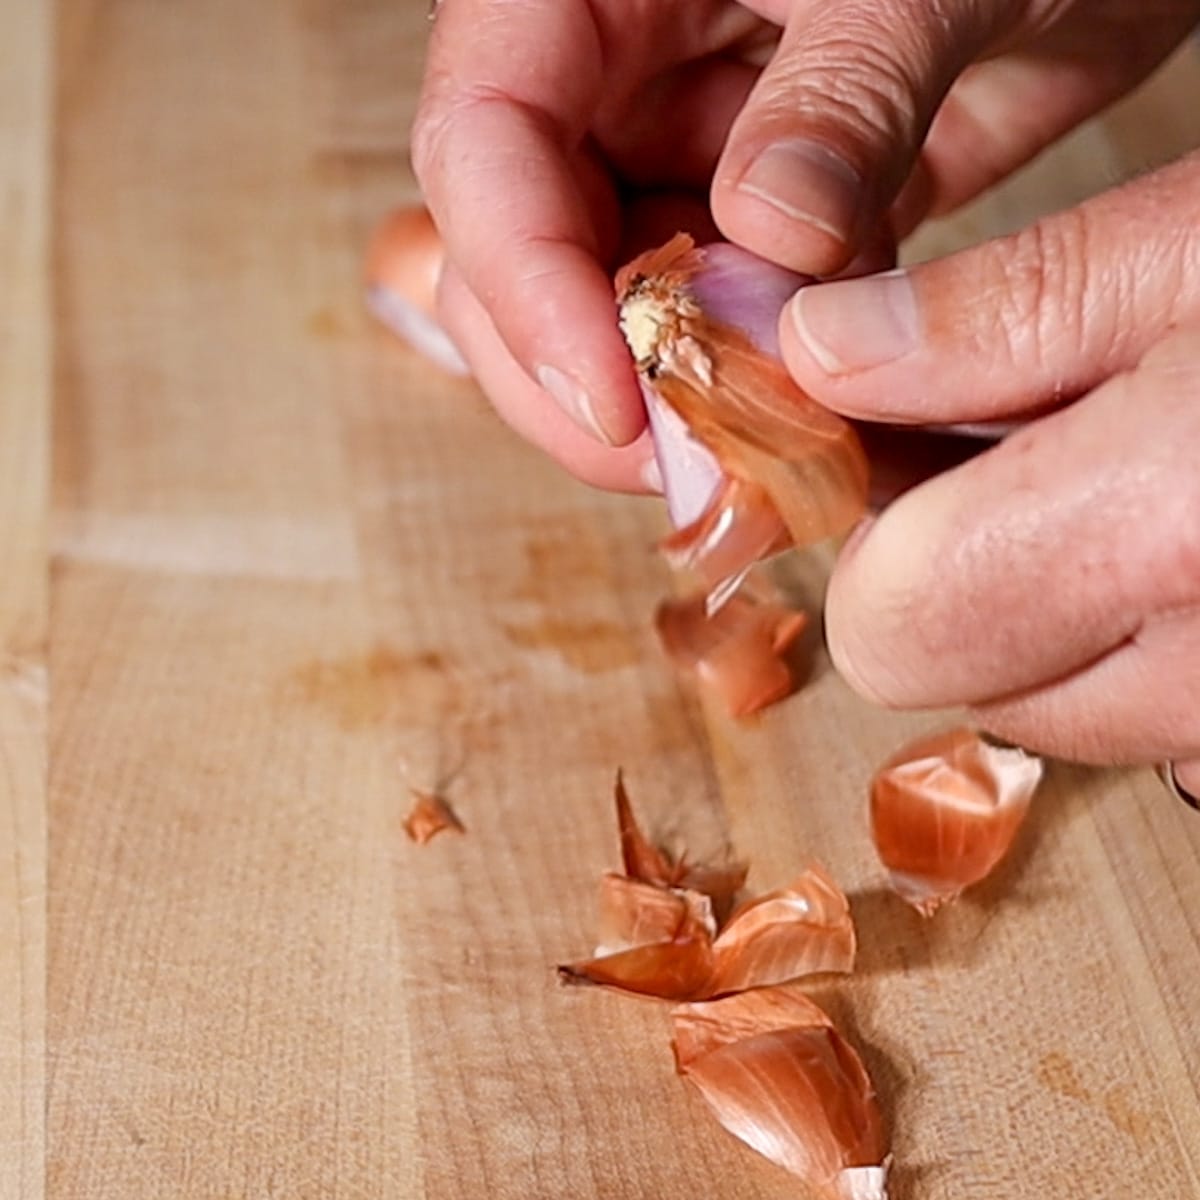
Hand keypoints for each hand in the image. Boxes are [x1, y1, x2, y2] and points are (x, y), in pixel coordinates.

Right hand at [413, 1, 777, 491]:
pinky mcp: (749, 221)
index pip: (484, 138)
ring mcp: (680, 153)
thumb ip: (844, 92)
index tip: (610, 402)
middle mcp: (612, 76)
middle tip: (677, 464)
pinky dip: (752, 380)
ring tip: (763, 443)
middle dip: (586, 375)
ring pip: (613, 307)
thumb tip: (767, 237)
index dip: (526, 285)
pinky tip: (810, 407)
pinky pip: (713, 320)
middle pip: (522, 253)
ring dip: (675, 392)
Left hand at [778, 152, 1199, 786]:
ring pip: (1059, 712)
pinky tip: (1189, 536)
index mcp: (1174, 530)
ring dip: (1053, 611)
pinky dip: (1145, 642)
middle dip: (959, 577)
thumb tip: (819, 353)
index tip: (902, 453)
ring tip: (1134, 479)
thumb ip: (997, 315)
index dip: (880, 538)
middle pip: (962, 682)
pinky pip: (1162, 724)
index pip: (892, 627)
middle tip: (1026, 451)